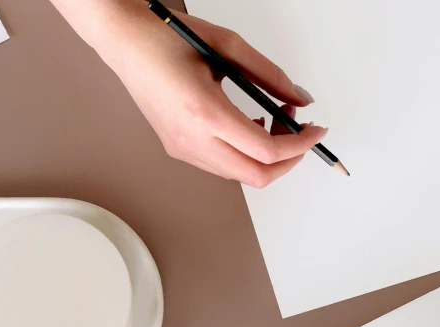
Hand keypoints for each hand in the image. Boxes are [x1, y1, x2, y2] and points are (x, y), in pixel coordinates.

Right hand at [56, 1, 326, 187]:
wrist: (124, 41)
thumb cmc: (166, 37)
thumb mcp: (228, 45)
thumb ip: (270, 74)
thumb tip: (300, 99)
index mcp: (204, 112)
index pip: (265, 150)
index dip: (299, 144)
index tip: (315, 131)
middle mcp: (190, 139)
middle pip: (256, 176)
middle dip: (288, 159)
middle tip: (300, 132)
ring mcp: (182, 149)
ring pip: (240, 175)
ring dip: (266, 157)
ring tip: (274, 120)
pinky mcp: (177, 149)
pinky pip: (222, 166)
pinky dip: (245, 155)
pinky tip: (250, 126)